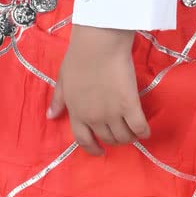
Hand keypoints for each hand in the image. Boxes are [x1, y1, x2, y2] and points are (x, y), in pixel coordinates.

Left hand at [46, 24, 151, 155]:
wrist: (98, 45)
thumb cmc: (78, 58)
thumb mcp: (63, 80)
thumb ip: (58, 100)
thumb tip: (50, 116)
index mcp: (76, 113)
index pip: (83, 140)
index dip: (92, 149)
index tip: (100, 151)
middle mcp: (94, 118)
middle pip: (107, 138)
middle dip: (114, 139)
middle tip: (120, 133)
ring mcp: (113, 113)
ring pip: (124, 136)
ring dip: (129, 137)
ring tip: (133, 132)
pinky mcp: (130, 106)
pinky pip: (139, 127)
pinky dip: (143, 132)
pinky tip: (145, 130)